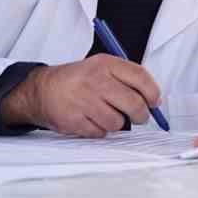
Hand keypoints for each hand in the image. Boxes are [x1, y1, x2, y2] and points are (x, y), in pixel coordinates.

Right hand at [2, 54, 159, 137]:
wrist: (42, 90)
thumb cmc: (78, 81)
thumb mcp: (101, 68)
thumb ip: (128, 79)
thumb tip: (154, 100)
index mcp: (105, 64)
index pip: (141, 77)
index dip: (153, 93)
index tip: (154, 102)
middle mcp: (95, 81)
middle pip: (134, 104)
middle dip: (141, 115)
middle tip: (139, 117)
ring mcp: (84, 101)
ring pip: (118, 123)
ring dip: (115, 123)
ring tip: (105, 115)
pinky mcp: (74, 120)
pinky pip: (100, 133)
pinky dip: (99, 130)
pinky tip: (90, 120)